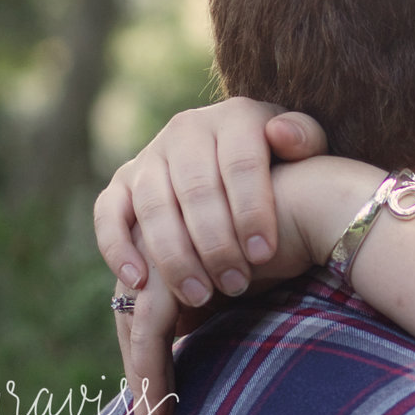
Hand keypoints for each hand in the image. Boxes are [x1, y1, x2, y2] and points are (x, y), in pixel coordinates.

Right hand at [94, 98, 329, 308]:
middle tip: (236, 284)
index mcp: (235, 117)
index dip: (251, 209)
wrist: (242, 164)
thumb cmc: (284, 165)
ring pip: (153, 205)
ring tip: (200, 297)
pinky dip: (116, 247)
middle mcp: (186, 130)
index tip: (263, 255)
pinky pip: (108, 213)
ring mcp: (150, 155)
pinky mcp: (122, 183)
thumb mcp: (305, 148)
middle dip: (216, 243)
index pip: (240, 163)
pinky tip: (138, 283)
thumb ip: (305, 139)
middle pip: (195, 189)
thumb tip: (283, 135)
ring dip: (174, 255)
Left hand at [113, 156, 386, 414]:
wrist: (317, 209)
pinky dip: (153, 364)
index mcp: (170, 253)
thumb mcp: (243, 285)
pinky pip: (150, 324)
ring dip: (145, 385)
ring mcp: (155, 251)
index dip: (148, 369)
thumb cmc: (291, 243)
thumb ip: (212, 306)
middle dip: (141, 386)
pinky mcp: (167, 261)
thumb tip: (189, 345)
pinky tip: (162, 399)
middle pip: (132, 327)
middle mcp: (154, 248)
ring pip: (137, 330)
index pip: (145, 319)